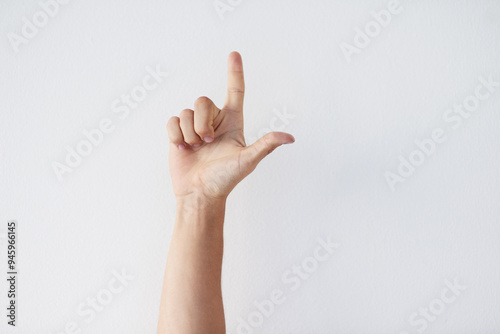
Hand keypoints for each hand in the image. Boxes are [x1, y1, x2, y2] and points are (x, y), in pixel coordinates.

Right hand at [167, 52, 294, 200]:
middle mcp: (214, 122)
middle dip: (203, 123)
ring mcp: (195, 127)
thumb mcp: (247, 160)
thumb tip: (290, 137)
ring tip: (196, 149)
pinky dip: (176, 135)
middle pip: (203, 101)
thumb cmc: (225, 179)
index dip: (235, 72)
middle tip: (208, 143)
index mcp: (232, 123)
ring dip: (190, 133)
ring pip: (186, 112)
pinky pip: (173, 120)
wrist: (199, 194)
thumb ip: (266, 145)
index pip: (235, 92)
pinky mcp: (179, 134)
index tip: (234, 53)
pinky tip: (183, 149)